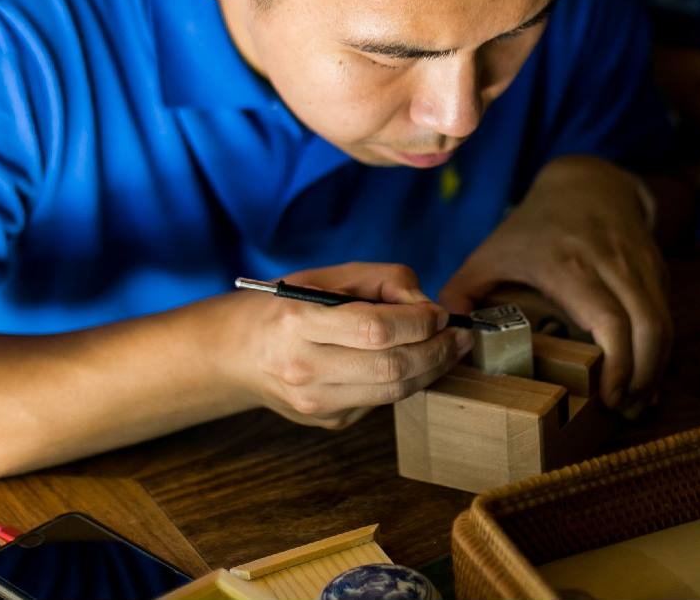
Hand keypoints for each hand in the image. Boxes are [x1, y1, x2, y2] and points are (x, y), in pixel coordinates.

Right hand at [230, 262, 471, 429]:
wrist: (238, 353)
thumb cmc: (286, 306)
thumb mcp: (326, 276)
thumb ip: (382, 280)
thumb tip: (428, 307)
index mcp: (298, 323)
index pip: (375, 329)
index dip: (418, 321)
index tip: (440, 312)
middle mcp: (303, 368)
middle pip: (391, 367)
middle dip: (437, 351)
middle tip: (460, 336)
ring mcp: (315, 403)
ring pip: (394, 392)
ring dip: (432, 370)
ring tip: (450, 349)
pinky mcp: (327, 422)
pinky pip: (381, 402)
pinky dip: (404, 381)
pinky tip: (412, 363)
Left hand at [438, 156, 670, 410]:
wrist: (586, 183)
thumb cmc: (534, 226)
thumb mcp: (491, 252)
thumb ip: (461, 292)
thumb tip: (444, 335)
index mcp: (568, 265)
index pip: (609, 319)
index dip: (617, 364)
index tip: (607, 397)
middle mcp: (612, 263)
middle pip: (649, 328)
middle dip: (643, 377)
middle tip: (623, 409)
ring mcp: (640, 264)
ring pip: (665, 324)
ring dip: (657, 369)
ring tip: (635, 402)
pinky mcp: (657, 269)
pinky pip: (669, 315)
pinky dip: (663, 352)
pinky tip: (646, 378)